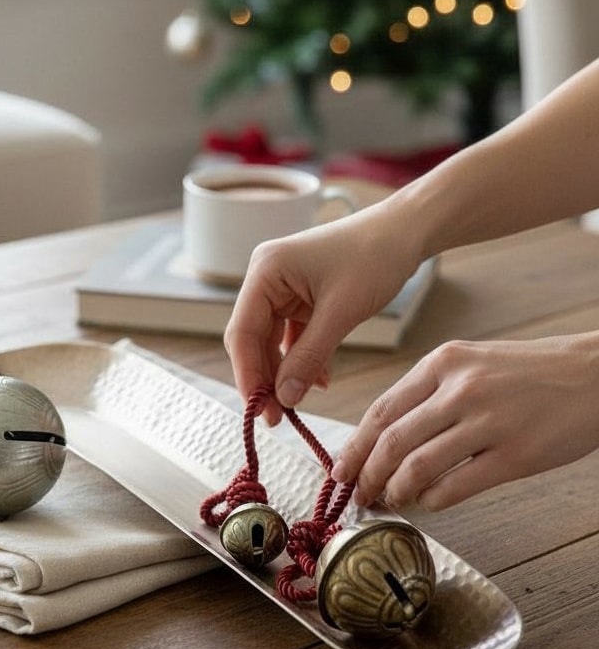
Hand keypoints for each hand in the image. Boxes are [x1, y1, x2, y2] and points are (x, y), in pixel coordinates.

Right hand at [224, 209, 417, 423]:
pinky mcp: (301, 299)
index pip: (242, 332)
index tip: (260, 410)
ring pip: (271, 343)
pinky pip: (292, 338)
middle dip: (265, 379)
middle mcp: (266, 279)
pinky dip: (303, 360)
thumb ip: (309, 357)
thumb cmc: (375, 256)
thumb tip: (284, 398)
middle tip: (277, 417)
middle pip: (252, 340)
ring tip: (297, 404)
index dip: (248, 376)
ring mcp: (283, 289)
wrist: (406, 231)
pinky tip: (318, 381)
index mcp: (265, 271)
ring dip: (284, 373)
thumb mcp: (341, 312)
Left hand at [331, 335, 598, 509]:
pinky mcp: (515, 455)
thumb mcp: (474, 363)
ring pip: (416, 468)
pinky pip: (455, 487)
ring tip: (392, 501)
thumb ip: (430, 393)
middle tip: (360, 496)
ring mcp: (488, 422)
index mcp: (444, 363)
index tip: (341, 471)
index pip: (381, 411)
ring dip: (396, 492)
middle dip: (367, 477)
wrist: (597, 375)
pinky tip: (428, 503)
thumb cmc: (531, 373)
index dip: (355, 447)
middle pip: (390, 443)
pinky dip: (432, 501)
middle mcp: (460, 389)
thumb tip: (384, 438)